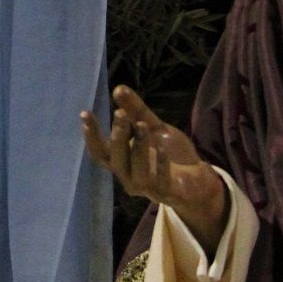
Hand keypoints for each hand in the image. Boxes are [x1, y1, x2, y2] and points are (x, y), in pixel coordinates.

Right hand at [81, 82, 229, 257]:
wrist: (197, 178)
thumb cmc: (168, 153)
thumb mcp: (153, 128)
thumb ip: (136, 111)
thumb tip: (118, 88)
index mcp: (122, 162)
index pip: (99, 152)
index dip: (91, 135)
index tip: (85, 113)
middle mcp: (128, 177)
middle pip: (115, 160)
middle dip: (117, 136)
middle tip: (120, 114)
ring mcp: (147, 188)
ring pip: (136, 171)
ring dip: (138, 147)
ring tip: (143, 125)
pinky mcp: (166, 192)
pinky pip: (160, 180)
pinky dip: (160, 163)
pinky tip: (162, 146)